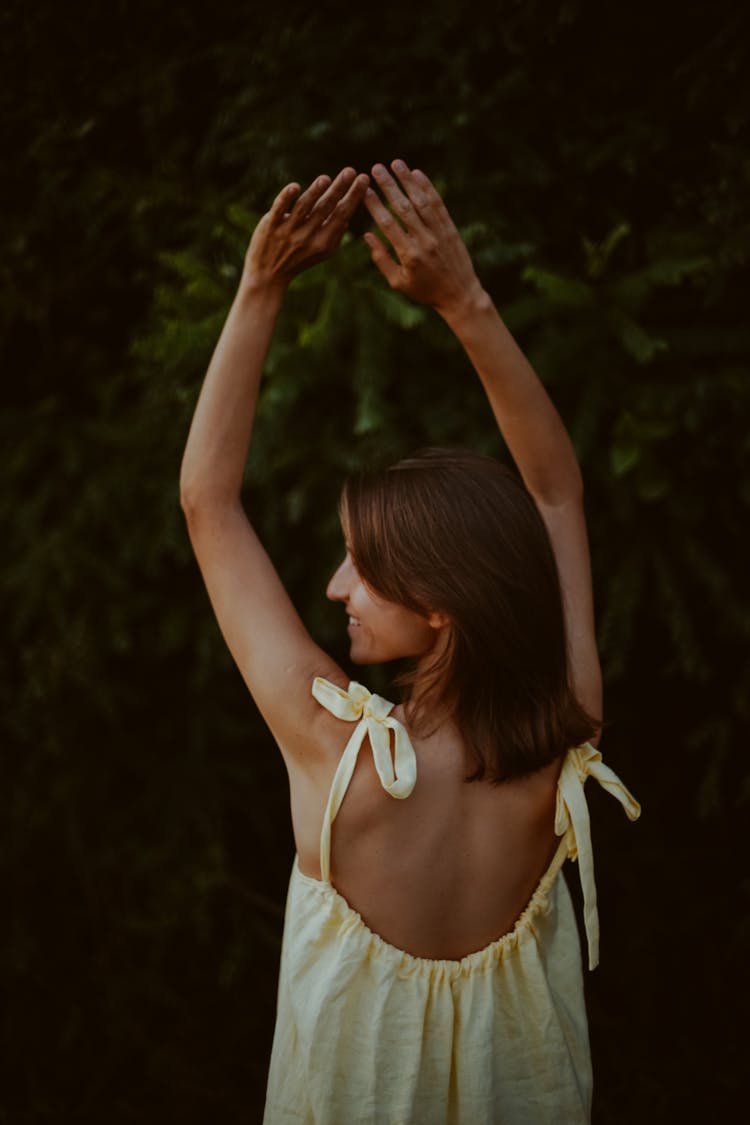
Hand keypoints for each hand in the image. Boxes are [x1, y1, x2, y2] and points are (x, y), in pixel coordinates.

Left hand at [242, 167, 369, 292]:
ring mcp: (288, 230)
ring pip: (303, 208)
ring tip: (326, 179)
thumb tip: (348, 216)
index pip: (341, 215)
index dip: (353, 197)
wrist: (268, 275)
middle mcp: (307, 236)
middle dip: (340, 189)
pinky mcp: (270, 225)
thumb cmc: (299, 260)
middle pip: (326, 209)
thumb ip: (335, 235)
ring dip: (315, 192)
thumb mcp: (322, 253)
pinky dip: (286, 197)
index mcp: (323, 242)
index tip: (363, 179)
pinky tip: (295, 186)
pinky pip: (279, 209)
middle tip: (351, 171)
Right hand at [363, 160, 482, 316]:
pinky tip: (417, 174)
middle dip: (388, 186)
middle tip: (376, 168)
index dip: (375, 205)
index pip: (388, 224)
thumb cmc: (425, 291)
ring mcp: (439, 233)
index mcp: (409, 255)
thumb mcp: (399, 282)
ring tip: (396, 163)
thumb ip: (382, 259)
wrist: (460, 295)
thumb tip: (367, 235)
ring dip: (408, 180)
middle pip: (403, 208)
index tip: (364, 190)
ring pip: (421, 201)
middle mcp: (424, 241)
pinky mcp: (450, 228)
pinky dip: (427, 187)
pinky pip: (438, 204)